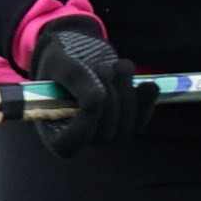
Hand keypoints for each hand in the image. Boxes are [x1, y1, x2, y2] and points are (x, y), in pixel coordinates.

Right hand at [15, 21, 139, 155]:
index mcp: (54, 129)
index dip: (82, 127)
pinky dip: (147, 100)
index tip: (93, 98)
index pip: (68, 146)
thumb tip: (98, 98)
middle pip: (104, 133)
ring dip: (126, 92)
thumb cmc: (61, 61)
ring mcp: (107, 132)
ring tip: (118, 66)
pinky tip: (147, 84)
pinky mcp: (129, 122)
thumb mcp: (59, 62)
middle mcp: (82, 137)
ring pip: (126, 126)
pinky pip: (142, 118)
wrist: (81, 54)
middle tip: (101, 67)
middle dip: (108, 96)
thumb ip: (74, 79)